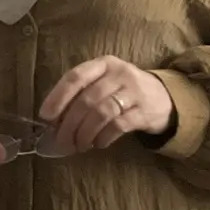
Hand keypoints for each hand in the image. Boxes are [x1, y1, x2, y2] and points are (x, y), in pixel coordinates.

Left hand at [39, 57, 174, 154]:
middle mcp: (119, 74)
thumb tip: (52, 119)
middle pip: (87, 100)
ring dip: (85, 133)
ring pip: (101, 113)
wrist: (163, 98)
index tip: (46, 116)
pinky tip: (98, 144)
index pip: (75, 77)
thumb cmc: (122, 92)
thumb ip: (80, 95)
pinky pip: (118, 126)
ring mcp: (135, 92)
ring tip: (79, 145)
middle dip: (70, 124)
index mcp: (103, 64)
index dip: (57, 97)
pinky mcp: (145, 111)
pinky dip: (103, 137)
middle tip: (62, 141)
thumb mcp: (102, 83)